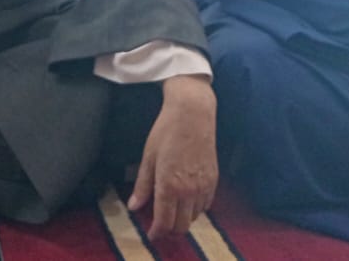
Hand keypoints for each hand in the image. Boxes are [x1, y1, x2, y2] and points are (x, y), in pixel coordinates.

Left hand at [128, 75, 217, 239]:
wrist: (193, 114)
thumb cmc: (166, 131)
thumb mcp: (148, 157)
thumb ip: (142, 185)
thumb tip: (133, 207)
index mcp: (168, 186)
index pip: (164, 222)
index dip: (157, 232)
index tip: (151, 235)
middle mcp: (188, 191)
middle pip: (181, 226)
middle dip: (170, 229)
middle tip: (160, 224)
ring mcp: (204, 186)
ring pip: (194, 217)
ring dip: (183, 218)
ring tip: (172, 210)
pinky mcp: (214, 180)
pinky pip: (206, 205)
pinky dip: (196, 208)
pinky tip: (187, 199)